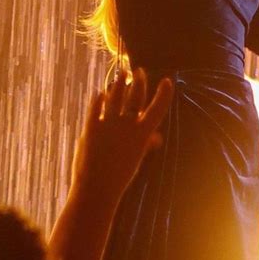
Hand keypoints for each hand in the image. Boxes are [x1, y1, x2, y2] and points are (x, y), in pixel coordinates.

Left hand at [71, 68, 173, 197]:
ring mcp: (108, 123)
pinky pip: (95, 107)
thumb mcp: (136, 158)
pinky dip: (98, 99)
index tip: (167, 81)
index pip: (158, 108)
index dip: (164, 94)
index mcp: (142, 133)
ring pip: (115, 96)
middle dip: (138, 81)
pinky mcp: (91, 126)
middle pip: (135, 96)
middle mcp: (127, 124)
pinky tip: (99, 93)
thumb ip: (146, 144)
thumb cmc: (120, 176)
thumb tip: (156, 138)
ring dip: (118, 84)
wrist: (96, 188)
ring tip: (121, 75)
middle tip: (139, 71)